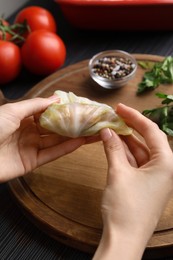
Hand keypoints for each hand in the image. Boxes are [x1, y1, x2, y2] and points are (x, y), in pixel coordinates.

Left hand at [0, 97, 85, 181]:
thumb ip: (36, 105)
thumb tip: (56, 98)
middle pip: (55, 127)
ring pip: (57, 141)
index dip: (63, 110)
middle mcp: (29, 132)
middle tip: (91, 120)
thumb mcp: (13, 111)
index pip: (48, 113)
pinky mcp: (32, 162)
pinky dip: (66, 149)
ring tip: (93, 131)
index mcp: (23, 118)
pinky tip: (80, 142)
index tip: (79, 106)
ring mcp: (31, 147)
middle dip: (72, 124)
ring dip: (74, 136)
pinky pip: (52, 154)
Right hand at [93, 103, 172, 259]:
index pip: (151, 131)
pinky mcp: (145, 184)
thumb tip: (106, 131)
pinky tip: (112, 145)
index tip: (120, 108)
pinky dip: (124, 154)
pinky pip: (135, 163)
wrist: (124, 239)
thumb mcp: (118, 173)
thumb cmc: (126, 207)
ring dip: (124, 142)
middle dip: (129, 128)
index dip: (135, 117)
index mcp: (166, 163)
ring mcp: (155, 177)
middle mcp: (164, 169)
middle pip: (146, 141)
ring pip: (139, 152)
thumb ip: (113, 149)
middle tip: (113, 117)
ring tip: (109, 129)